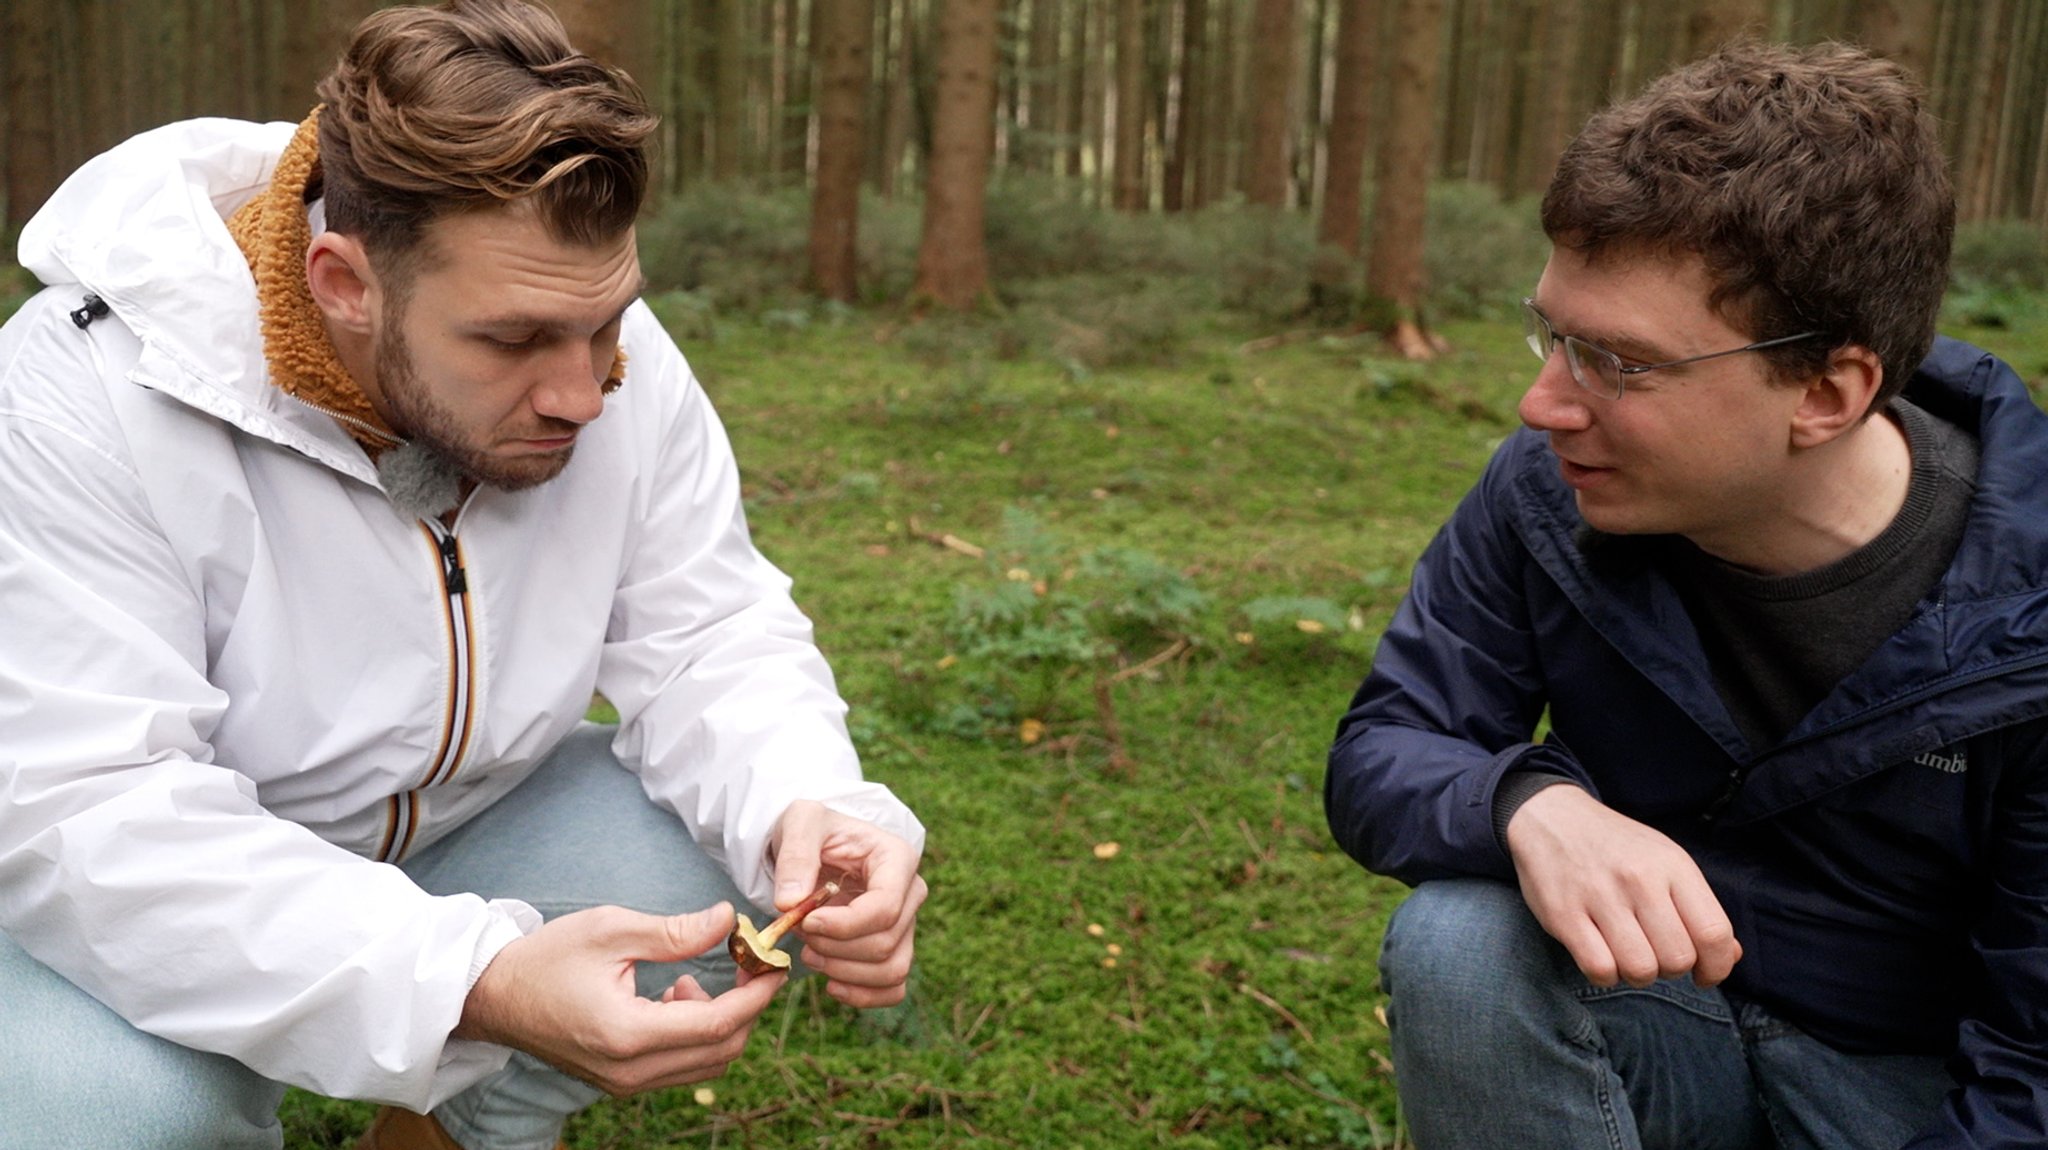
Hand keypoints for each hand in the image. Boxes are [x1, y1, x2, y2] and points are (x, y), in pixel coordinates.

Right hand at [454, 903, 781, 1095]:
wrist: (494, 996)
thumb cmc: (547, 958)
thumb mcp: (611, 930)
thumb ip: (675, 930)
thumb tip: (729, 920)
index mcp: (628, 1033)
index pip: (718, 1025)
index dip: (756, 995)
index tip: (776, 964)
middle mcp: (630, 1070)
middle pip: (722, 1051)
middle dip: (747, 1007)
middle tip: (749, 964)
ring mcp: (625, 1082)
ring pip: (706, 1064)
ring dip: (722, 1023)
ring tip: (697, 977)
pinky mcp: (621, 1081)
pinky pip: (682, 1067)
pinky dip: (697, 1035)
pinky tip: (675, 995)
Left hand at [770, 800, 927, 1007]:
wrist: (817, 846)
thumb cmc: (813, 830)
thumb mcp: (800, 823)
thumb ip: (795, 856)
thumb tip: (791, 902)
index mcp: (897, 858)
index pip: (885, 908)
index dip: (844, 925)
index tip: (805, 922)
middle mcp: (911, 893)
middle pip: (885, 942)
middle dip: (834, 948)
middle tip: (799, 932)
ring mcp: (907, 924)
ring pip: (892, 970)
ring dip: (844, 972)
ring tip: (809, 953)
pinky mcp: (897, 949)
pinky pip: (894, 988)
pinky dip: (862, 995)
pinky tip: (831, 984)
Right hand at [1505, 784, 1741, 988]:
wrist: (1550, 817)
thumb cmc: (1616, 848)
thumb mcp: (1665, 862)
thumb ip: (1698, 908)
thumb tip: (1728, 956)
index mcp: (1672, 865)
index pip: (1713, 932)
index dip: (1716, 967)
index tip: (1704, 975)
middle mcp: (1639, 879)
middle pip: (1677, 958)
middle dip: (1671, 969)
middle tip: (1654, 953)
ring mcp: (1599, 897)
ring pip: (1640, 969)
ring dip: (1637, 974)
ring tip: (1627, 954)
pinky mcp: (1563, 915)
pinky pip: (1600, 970)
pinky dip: (1605, 974)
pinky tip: (1602, 955)